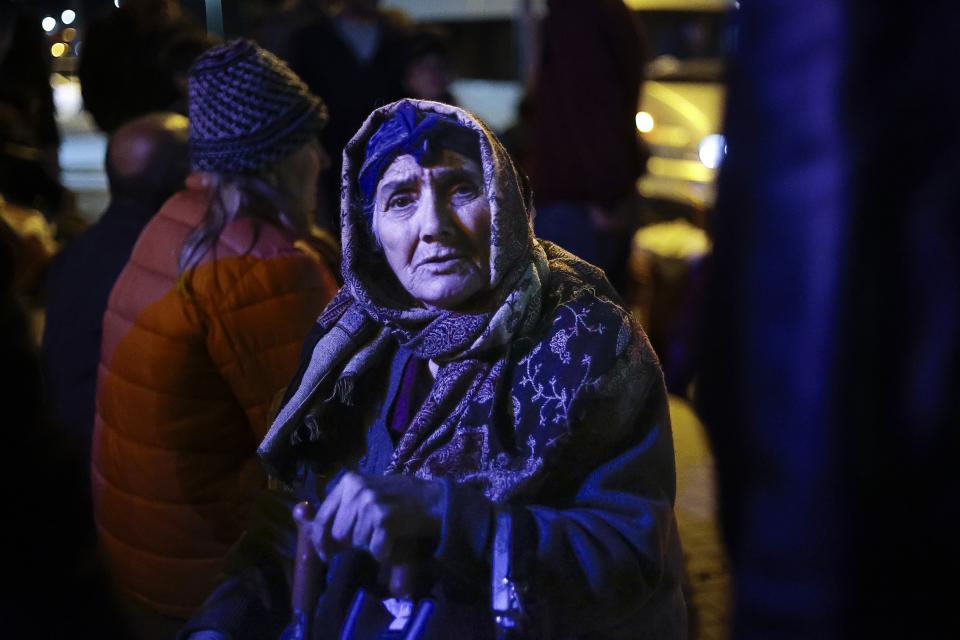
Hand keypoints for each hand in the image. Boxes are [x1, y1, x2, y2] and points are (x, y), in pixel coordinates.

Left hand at [311, 472, 443, 563]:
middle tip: (372, 535)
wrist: (435, 499)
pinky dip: (386, 552)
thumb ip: (334, 509)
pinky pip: (376, 550)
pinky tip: (396, 539)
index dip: (321, 541)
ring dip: (371, 545)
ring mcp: (370, 502)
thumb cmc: (397, 499)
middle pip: (339, 535)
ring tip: (387, 532)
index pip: (321, 519)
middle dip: (353, 542)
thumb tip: (298, 515)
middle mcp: (356, 488)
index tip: (327, 555)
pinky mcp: (385, 519)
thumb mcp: (363, 496)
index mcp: (347, 481)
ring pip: (357, 543)